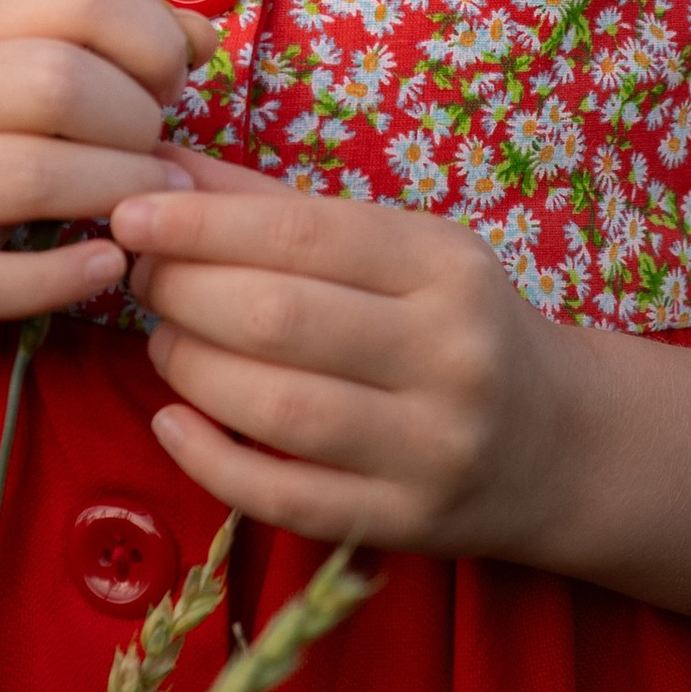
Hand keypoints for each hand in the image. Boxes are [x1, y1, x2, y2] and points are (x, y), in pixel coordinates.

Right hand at [0, 0, 215, 347]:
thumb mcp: (23, 70)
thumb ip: (117, 43)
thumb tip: (203, 38)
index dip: (151, 36)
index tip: (168, 81)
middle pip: (58, 82)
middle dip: (136, 119)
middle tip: (154, 149)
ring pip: (34, 175)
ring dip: (118, 190)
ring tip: (149, 202)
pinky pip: (2, 279)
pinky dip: (70, 275)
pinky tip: (109, 263)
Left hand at [107, 162, 573, 555]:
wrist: (558, 439)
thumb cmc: (452, 322)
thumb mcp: (397, 247)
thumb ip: (278, 210)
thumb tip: (165, 170)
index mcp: (447, 265)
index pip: (303, 234)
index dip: (202, 224)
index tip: (132, 212)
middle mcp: (449, 354)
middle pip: (279, 320)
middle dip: (184, 292)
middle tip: (139, 276)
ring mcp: (432, 447)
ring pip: (276, 409)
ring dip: (191, 369)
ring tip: (162, 340)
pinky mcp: (406, 521)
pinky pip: (284, 498)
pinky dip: (210, 461)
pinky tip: (172, 422)